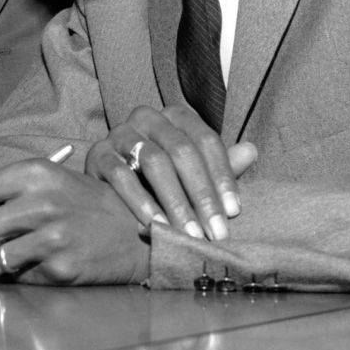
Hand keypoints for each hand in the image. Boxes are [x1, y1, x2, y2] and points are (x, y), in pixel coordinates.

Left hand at [0, 159, 150, 284]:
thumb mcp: (47, 182)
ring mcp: (50, 236)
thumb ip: (2, 195)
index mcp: (30, 173)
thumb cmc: (84, 205)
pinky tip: (29, 266)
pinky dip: (11, 277)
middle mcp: (38, 202)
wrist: (136, 230)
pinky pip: (14, 278)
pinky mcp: (60, 266)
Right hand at [83, 105, 256, 239]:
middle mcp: (147, 117)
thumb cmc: (159, 178)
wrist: (107, 184)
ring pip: (153, 162)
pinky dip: (139, 201)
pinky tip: (155, 225)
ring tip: (188, 233)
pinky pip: (120, 175)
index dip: (222, 176)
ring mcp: (120, 133)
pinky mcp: (97, 154)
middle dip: (201, 195)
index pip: (206, 140)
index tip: (234, 212)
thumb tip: (252, 151)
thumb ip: (219, 165)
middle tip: (214, 232)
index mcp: (175, 116)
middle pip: (182, 151)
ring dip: (174, 202)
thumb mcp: (191, 171)